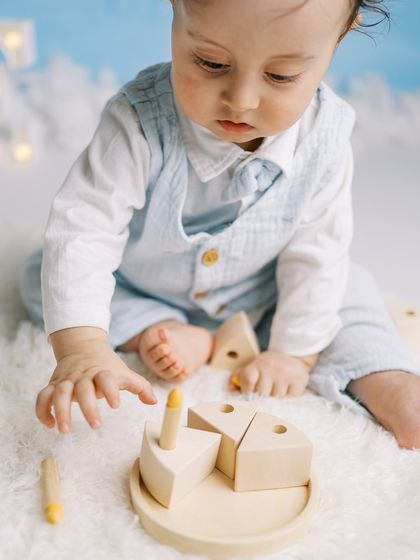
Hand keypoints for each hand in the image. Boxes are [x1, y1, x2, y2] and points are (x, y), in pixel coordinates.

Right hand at [36, 337, 156, 432]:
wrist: (82, 346)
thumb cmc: (106, 365)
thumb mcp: (123, 372)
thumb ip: (139, 386)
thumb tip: (154, 401)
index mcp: (102, 371)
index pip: (106, 378)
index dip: (111, 390)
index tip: (116, 405)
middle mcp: (83, 375)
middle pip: (83, 388)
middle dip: (88, 407)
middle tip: (96, 425)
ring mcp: (67, 380)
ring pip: (60, 392)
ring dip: (61, 411)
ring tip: (64, 430)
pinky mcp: (54, 385)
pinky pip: (43, 396)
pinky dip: (42, 410)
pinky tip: (49, 424)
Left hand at [229, 350, 317, 396]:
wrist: (293, 356)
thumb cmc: (268, 366)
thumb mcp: (253, 366)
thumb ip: (239, 377)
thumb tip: (231, 388)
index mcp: (257, 364)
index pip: (248, 380)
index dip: (247, 390)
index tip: (249, 394)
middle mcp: (271, 368)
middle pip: (262, 393)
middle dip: (262, 396)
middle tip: (266, 390)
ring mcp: (285, 374)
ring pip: (276, 397)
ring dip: (276, 397)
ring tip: (277, 387)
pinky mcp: (299, 380)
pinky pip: (291, 397)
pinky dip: (289, 396)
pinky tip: (288, 388)